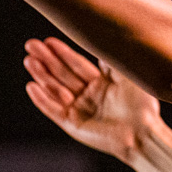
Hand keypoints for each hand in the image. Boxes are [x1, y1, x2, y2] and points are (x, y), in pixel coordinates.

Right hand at [23, 37, 162, 162]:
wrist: (142, 131)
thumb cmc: (142, 104)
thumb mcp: (127, 75)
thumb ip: (109, 60)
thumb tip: (97, 43)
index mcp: (101, 84)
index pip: (77, 65)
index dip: (62, 53)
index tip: (48, 41)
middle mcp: (89, 96)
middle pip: (63, 74)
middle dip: (47, 60)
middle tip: (31, 45)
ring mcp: (80, 110)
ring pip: (55, 89)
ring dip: (42, 75)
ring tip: (29, 60)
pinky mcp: (73, 125)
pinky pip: (54, 110)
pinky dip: (42, 99)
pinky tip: (32, 86)